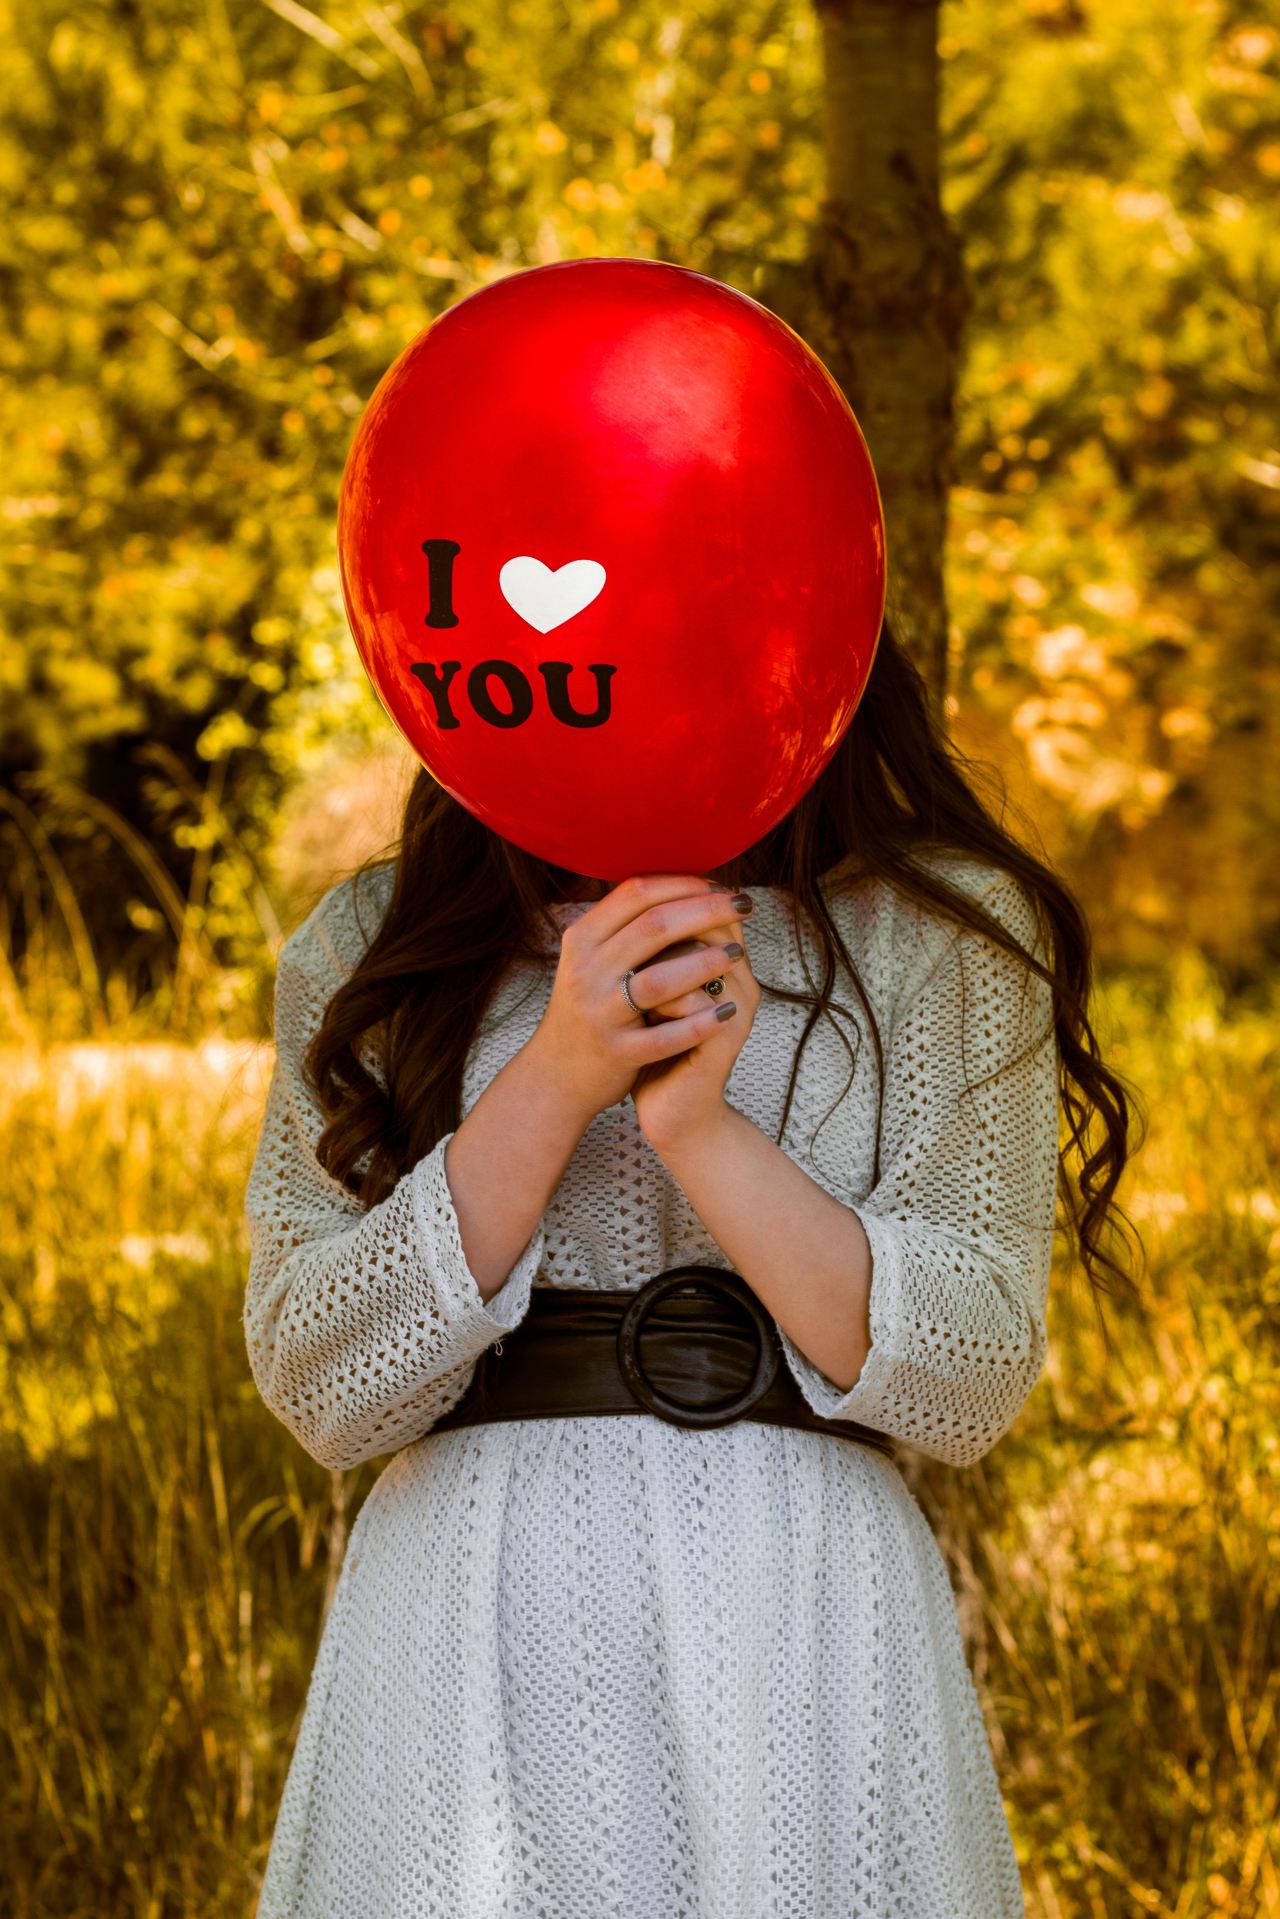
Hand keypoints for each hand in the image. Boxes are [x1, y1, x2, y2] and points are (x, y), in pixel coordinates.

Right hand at [526, 873, 754, 1128]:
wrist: (556, 1073)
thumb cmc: (589, 1007)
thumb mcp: (591, 958)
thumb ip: (625, 925)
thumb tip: (681, 883)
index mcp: (582, 939)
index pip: (636, 893)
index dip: (684, 883)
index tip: (720, 885)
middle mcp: (586, 971)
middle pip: (654, 927)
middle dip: (707, 910)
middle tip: (744, 905)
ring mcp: (599, 1013)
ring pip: (660, 980)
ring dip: (706, 962)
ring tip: (738, 952)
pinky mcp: (616, 1052)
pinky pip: (664, 1037)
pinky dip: (700, 1023)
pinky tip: (728, 1012)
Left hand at [628, 908, 759, 1150]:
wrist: (675, 1113)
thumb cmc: (661, 1049)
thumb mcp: (657, 995)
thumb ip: (657, 954)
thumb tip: (626, 905)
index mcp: (727, 966)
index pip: (710, 906)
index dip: (672, 899)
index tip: (630, 913)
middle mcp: (740, 982)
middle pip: (712, 922)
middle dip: (665, 925)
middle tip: (627, 943)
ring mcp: (737, 1010)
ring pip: (700, 957)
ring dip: (660, 963)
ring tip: (634, 980)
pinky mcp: (724, 1040)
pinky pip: (693, 1001)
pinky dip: (659, 1001)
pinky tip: (641, 1014)